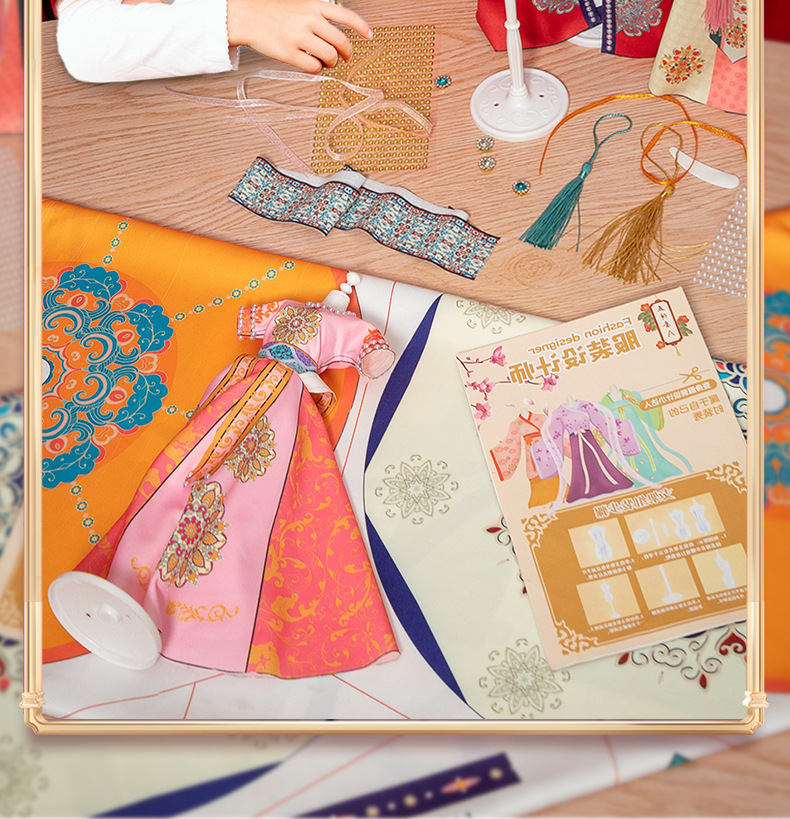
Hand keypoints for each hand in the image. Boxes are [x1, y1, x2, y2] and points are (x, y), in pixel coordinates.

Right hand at [227, 0, 372, 73]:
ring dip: (330, 63)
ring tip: (323, 61)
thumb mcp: (300, 4)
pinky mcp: (290, 53)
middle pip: (341, 42)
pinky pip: (314, 68)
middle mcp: (309, 20)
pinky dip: (316, 70)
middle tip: (344, 58)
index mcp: (314, 5)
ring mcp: (299, 37)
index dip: (361, 27)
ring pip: (330, 57)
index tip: (369, 36)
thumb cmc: (274, 12)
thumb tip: (337, 34)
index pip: (346, 16)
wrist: (247, 16)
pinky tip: (310, 64)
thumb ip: (319, 15)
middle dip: (346, 53)